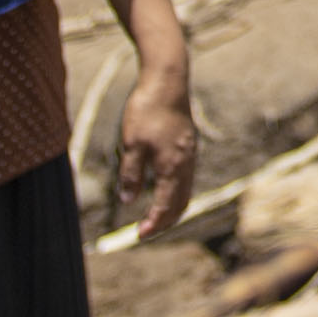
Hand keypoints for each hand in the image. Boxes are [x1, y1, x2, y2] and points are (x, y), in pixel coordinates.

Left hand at [111, 59, 198, 237]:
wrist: (167, 81)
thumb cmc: (147, 111)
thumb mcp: (132, 144)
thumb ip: (131, 174)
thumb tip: (128, 201)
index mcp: (173, 166)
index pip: (166, 206)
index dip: (153, 224)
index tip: (139, 236)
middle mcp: (186, 163)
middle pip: (181, 204)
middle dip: (165, 221)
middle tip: (146, 231)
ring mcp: (190, 154)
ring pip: (186, 191)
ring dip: (172, 208)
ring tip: (154, 216)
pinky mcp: (188, 145)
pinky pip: (186, 178)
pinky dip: (175, 192)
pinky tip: (162, 189)